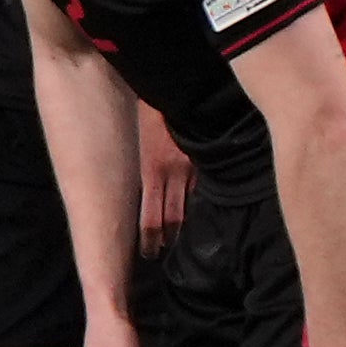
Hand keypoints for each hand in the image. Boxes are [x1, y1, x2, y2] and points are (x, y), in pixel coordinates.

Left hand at [134, 103, 191, 257]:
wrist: (181, 91)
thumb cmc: (150, 112)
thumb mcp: (138, 140)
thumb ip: (141, 165)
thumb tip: (139, 188)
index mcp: (153, 170)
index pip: (151, 217)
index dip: (150, 239)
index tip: (148, 253)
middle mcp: (174, 175)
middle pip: (172, 219)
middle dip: (167, 240)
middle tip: (162, 255)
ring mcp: (195, 169)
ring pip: (191, 207)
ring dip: (185, 226)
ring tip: (180, 244)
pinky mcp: (208, 162)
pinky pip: (204, 189)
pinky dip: (201, 204)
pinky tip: (202, 216)